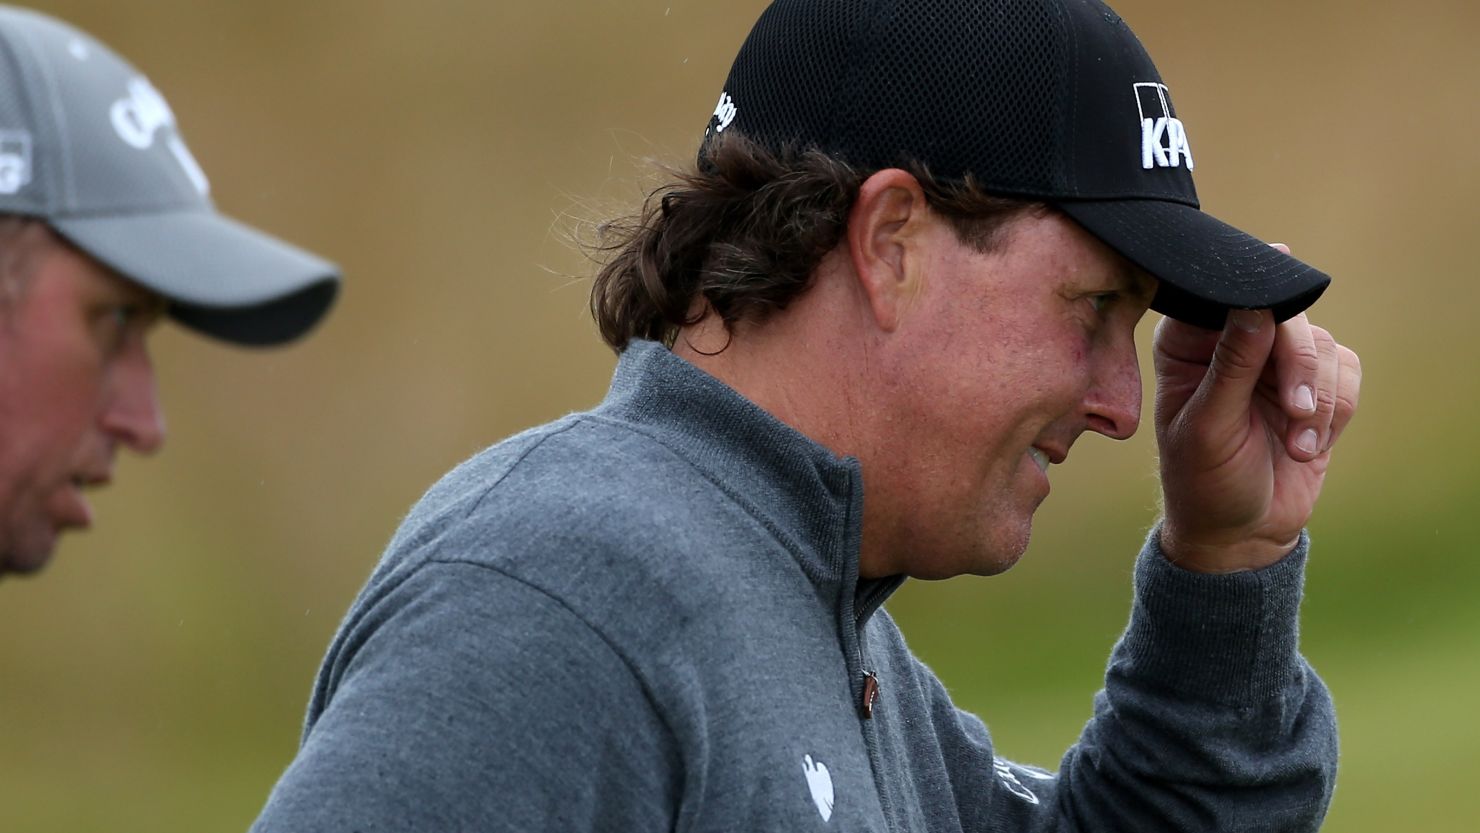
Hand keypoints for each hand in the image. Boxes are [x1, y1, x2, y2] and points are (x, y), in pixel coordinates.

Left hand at [1152, 269, 1360, 572]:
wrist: (1241, 532)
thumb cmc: (1205, 481)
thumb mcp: (1209, 426)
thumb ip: (1232, 365)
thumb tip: (1257, 304)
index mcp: (1185, 343)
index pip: (1223, 293)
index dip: (1255, 296)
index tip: (1278, 309)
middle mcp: (1231, 341)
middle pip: (1287, 313)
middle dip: (1300, 364)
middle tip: (1295, 412)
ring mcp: (1274, 361)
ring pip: (1323, 344)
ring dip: (1318, 400)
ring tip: (1297, 447)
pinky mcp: (1312, 384)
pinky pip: (1346, 371)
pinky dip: (1335, 411)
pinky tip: (1308, 447)